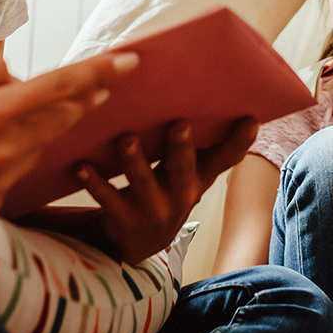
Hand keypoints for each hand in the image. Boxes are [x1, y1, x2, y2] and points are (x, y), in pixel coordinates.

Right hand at [0, 51, 138, 207]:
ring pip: (42, 144)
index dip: (98, 71)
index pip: (59, 87)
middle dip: (85, 98)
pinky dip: (15, 152)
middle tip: (103, 83)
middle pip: (63, 118)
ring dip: (42, 127)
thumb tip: (22, 76)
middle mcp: (2, 149)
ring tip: (8, 116)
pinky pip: (20, 168)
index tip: (131, 60)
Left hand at [76, 117, 259, 263]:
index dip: (240, 141)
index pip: (226, 158)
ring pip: (142, 183)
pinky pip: (108, 199)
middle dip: (181, 148)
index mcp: (200, 177)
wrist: (140, 242)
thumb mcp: (188, 172)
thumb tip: (208, 91)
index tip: (250, 119)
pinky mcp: (124, 220)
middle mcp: (181, 195)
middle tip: (179, 124)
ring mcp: (153, 210)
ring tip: (127, 139)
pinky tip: (82, 165)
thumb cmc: (166, 188)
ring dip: (134, 161)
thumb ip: (199, 144)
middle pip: (183, 169)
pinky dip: (94, 181)